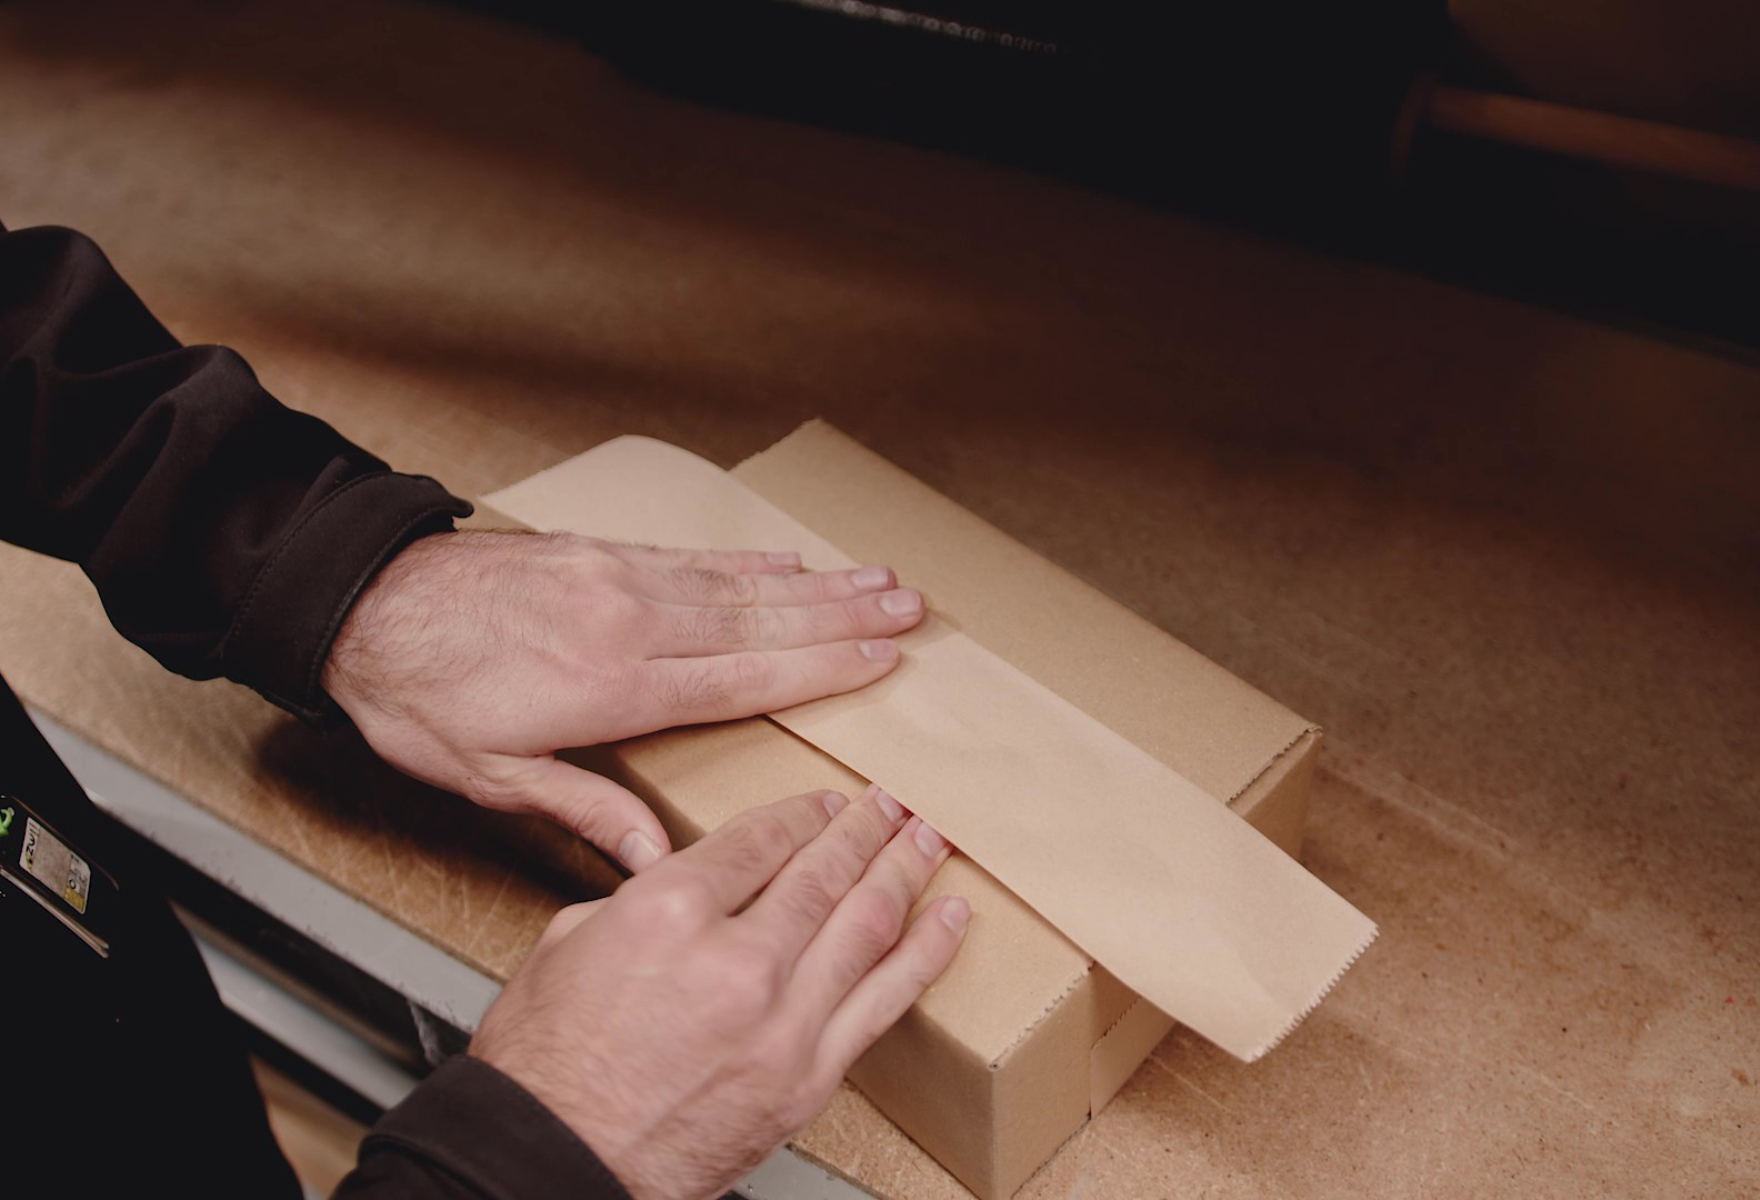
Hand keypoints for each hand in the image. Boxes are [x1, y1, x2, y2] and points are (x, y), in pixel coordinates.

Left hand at [321, 530, 924, 868]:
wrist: (362, 605)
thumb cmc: (420, 697)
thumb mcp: (490, 777)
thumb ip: (582, 809)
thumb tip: (651, 862)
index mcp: (614, 686)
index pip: (742, 679)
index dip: (819, 671)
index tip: (881, 659)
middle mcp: (630, 621)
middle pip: (760, 621)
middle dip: (843, 616)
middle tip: (911, 606)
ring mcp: (616, 578)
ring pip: (736, 583)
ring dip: (812, 582)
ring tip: (875, 575)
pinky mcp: (597, 553)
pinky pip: (691, 556)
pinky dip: (747, 560)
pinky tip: (785, 561)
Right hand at [470, 784, 967, 1199]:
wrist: (552, 1161)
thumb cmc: (546, 1066)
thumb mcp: (568, 942)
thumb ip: (642, 898)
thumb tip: (691, 881)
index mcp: (667, 913)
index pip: (758, 840)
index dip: (799, 814)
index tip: (822, 803)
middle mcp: (735, 960)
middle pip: (821, 873)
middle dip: (861, 831)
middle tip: (888, 805)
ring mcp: (781, 1022)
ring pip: (866, 924)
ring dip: (903, 872)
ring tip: (928, 839)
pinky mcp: (808, 1078)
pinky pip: (885, 1002)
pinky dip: (925, 954)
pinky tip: (949, 919)